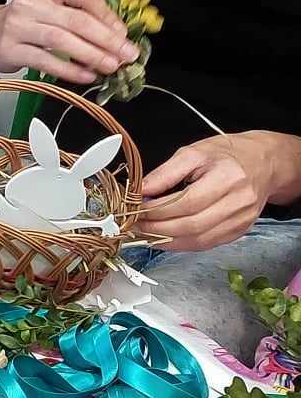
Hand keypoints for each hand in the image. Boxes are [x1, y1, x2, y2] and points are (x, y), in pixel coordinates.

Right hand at [0, 0, 135, 84]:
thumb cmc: (28, 21)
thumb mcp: (52, 8)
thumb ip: (81, 15)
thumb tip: (118, 35)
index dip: (108, 15)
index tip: (122, 34)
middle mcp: (30, 2)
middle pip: (76, 19)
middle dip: (106, 39)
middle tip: (127, 55)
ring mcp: (17, 25)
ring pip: (62, 40)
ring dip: (91, 55)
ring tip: (110, 67)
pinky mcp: (10, 49)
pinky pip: (45, 60)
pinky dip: (69, 70)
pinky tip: (86, 76)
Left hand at [138, 132, 277, 252]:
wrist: (262, 164)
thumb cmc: (227, 156)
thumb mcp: (193, 153)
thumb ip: (165, 173)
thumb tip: (140, 191)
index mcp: (228, 178)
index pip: (186, 202)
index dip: (157, 210)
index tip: (135, 209)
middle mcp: (238, 202)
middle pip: (191, 225)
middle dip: (157, 227)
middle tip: (135, 223)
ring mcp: (241, 220)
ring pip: (198, 240)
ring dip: (166, 240)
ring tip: (145, 232)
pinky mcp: (239, 231)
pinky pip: (206, 244)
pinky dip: (181, 244)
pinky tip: (165, 237)